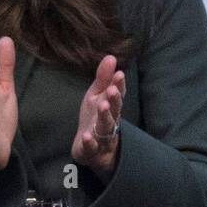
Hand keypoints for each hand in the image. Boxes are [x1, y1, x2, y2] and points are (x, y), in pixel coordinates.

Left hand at [71, 54, 124, 178]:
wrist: (92, 150)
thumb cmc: (95, 118)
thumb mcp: (96, 97)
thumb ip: (103, 79)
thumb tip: (111, 56)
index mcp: (110, 106)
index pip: (117, 95)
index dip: (118, 85)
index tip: (119, 74)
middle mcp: (109, 121)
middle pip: (115, 110)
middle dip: (114, 100)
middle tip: (112, 90)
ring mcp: (101, 136)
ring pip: (105, 126)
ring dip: (105, 116)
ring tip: (103, 106)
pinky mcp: (91, 150)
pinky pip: (91, 146)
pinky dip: (90, 142)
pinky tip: (87, 136)